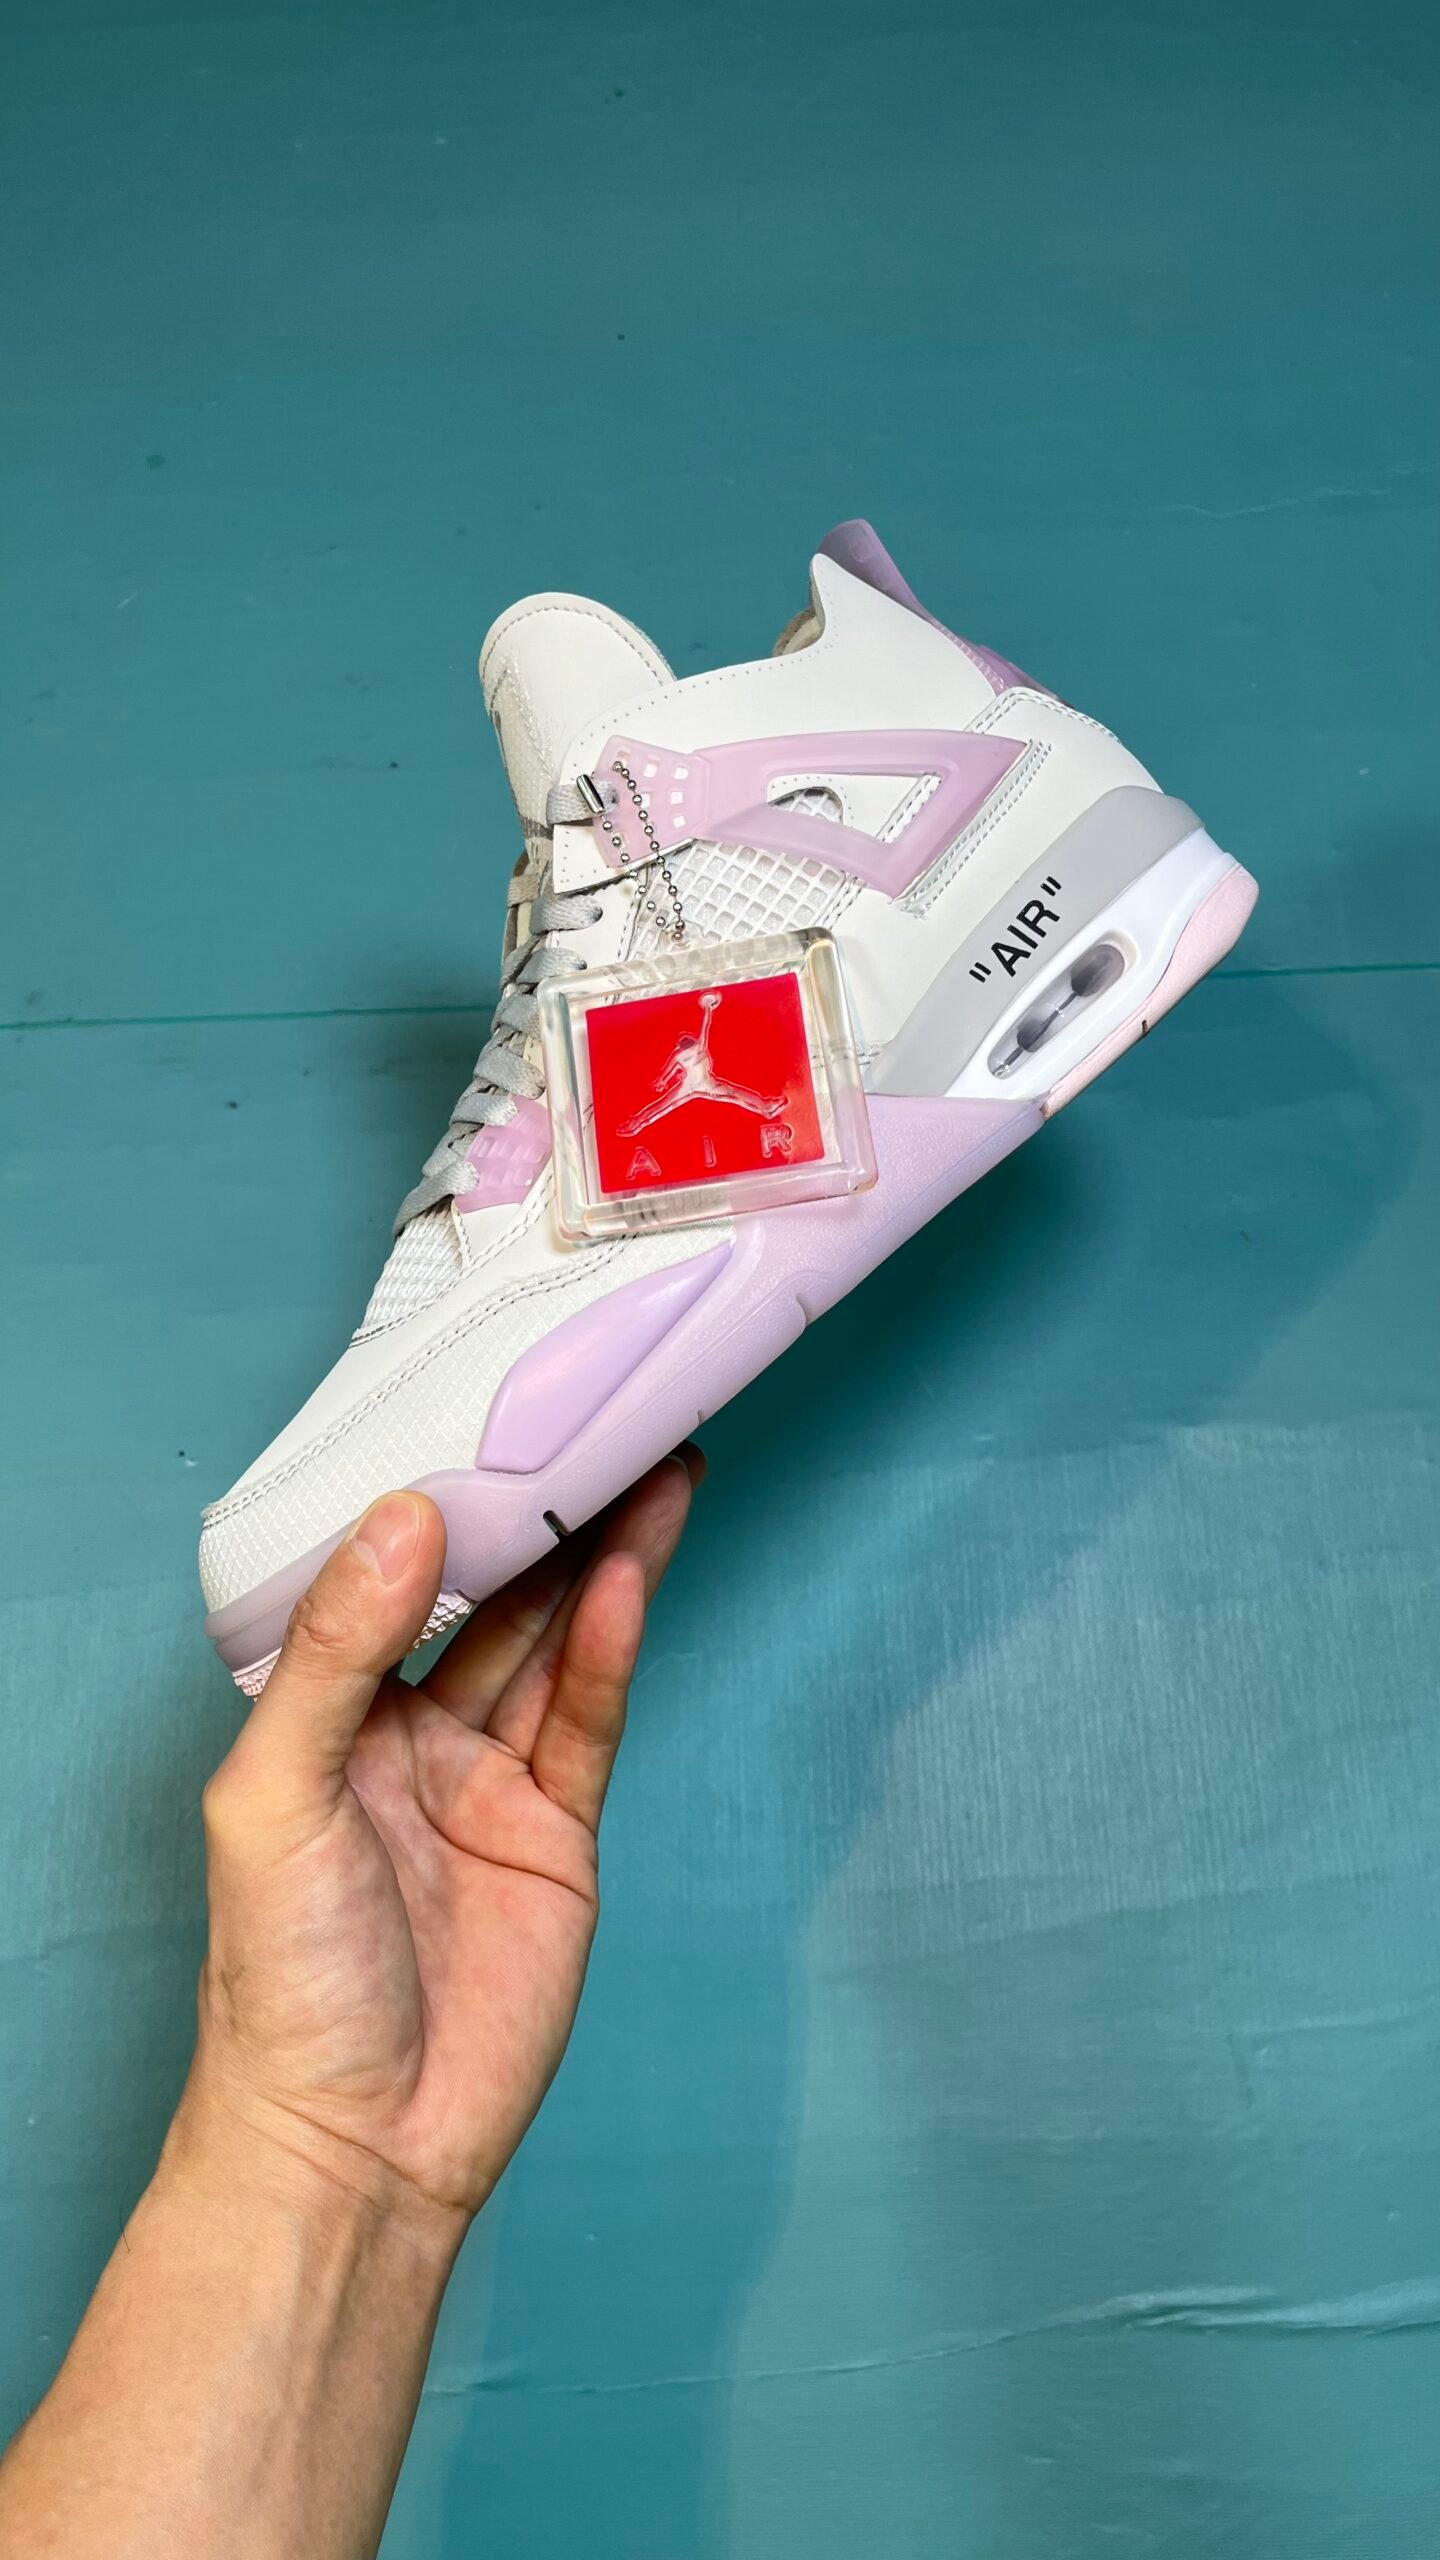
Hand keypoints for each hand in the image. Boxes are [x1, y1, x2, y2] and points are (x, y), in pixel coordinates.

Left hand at [176, 1455, 697, 2241]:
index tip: (484, 1417)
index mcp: (326, 1719)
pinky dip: (611, 1649)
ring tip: (651, 1471)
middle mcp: (410, 1738)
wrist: (357, 2143)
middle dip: (544, 1516)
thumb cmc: (281, 1983)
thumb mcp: (274, 1796)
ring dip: (599, 1561)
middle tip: (601, 1421)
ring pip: (553, 1646)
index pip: (389, 1582)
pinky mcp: (556, 1835)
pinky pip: (586, 1721)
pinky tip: (629, 1580)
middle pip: (490, 1601)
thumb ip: (337, 1656)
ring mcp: (488, 1785)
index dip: (439, 1503)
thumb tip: (398, 1521)